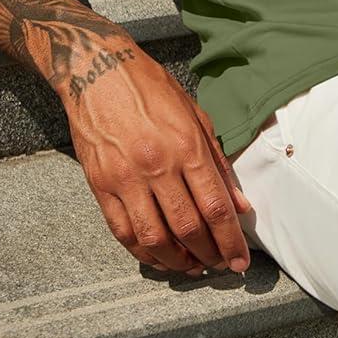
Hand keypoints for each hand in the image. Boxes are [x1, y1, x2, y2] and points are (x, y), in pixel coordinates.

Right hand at [63, 50, 253, 275]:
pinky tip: (158, 257)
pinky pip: (123, 232)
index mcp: (186, 145)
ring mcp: (125, 178)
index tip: (239, 260)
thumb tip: (239, 204)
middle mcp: (157, 165)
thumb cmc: (151, 89)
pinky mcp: (100, 186)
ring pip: (154, 238)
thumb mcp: (195, 116)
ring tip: (192, 266)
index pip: (214, 206)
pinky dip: (143, 252)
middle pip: (188, 228)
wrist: (98, 71)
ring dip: (176, 262)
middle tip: (219, 266)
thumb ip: (218, 163)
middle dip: (209, 255)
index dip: (230, 240)